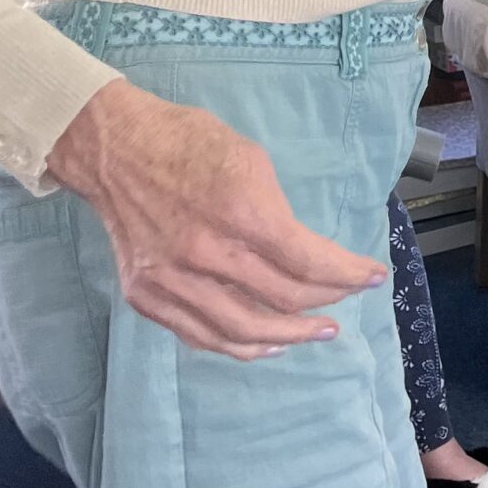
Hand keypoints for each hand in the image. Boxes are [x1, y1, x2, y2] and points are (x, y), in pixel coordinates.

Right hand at [45, 82, 386, 360]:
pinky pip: (201, 335)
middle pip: (283, 299)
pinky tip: (267, 343)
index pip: (307, 262)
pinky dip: (239, 345)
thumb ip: (276, 213)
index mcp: (240, 212)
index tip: (373, 276)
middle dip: (328, 301)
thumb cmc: (188, 141)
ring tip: (319, 332)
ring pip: (243, 330)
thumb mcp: (250, 158)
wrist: (114, 149)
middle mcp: (206, 254)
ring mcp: (172, 281)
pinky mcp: (146, 296)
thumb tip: (304, 253)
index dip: (347, 274)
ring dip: (290, 336)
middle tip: (349, 299)